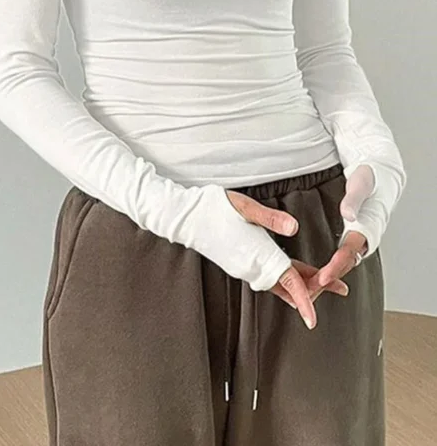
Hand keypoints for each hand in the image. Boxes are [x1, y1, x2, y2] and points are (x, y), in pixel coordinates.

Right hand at [226, 190, 349, 328]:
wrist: (186, 219)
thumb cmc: (214, 208)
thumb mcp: (244, 207)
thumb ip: (270, 218)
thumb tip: (295, 228)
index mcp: (257, 254)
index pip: (287, 281)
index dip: (304, 299)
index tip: (313, 320)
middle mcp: (251, 267)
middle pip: (289, 286)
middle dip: (316, 289)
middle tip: (342, 287)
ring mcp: (244, 268)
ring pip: (279, 283)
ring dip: (303, 284)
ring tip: (326, 282)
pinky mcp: (239, 265)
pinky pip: (268, 278)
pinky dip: (287, 280)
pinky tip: (295, 274)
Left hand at [306, 164, 373, 297]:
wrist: (378, 178)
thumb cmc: (369, 180)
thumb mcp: (361, 185)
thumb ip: (353, 200)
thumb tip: (349, 215)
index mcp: (366, 228)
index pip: (349, 252)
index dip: (335, 266)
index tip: (322, 277)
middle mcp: (362, 239)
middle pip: (343, 266)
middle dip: (325, 281)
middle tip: (307, 294)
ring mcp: (356, 241)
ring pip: (340, 266)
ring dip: (324, 280)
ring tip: (304, 294)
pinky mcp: (349, 240)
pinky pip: (337, 260)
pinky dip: (325, 271)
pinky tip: (309, 278)